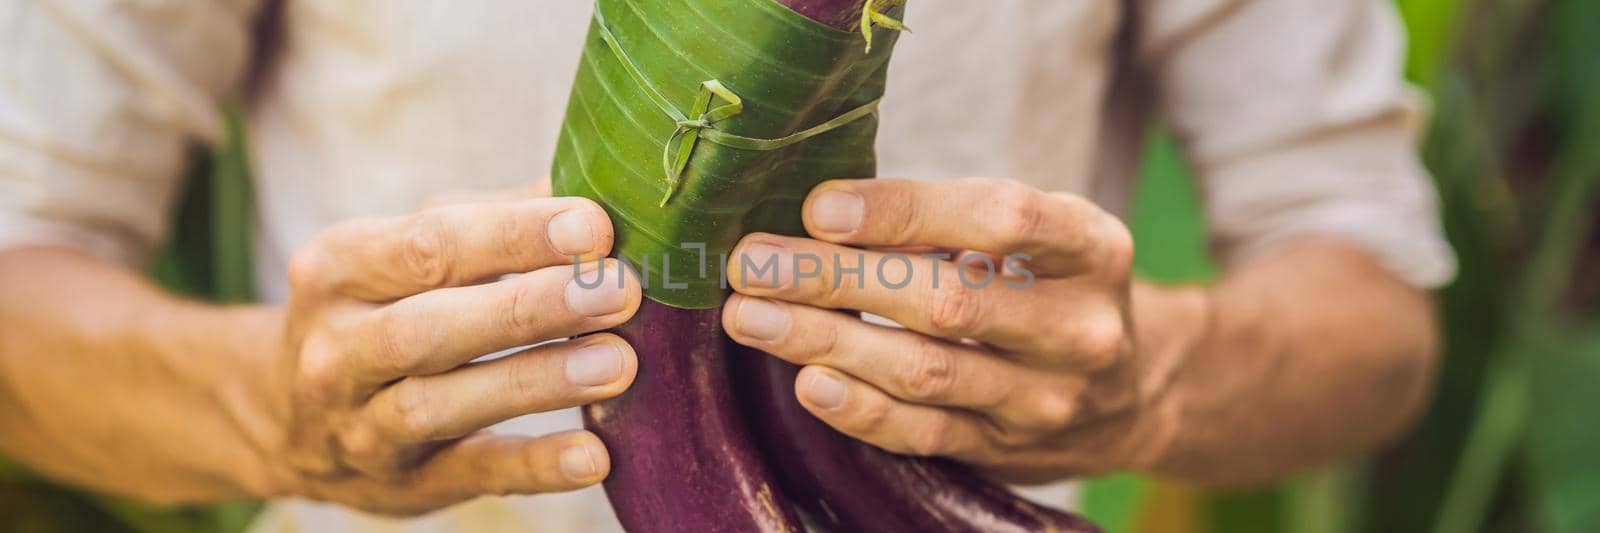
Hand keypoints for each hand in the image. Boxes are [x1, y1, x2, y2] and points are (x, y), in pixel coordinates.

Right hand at [245, 184, 641, 514]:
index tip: (595, 224)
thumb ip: (497, 220)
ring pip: (445, 402)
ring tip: (618, 363)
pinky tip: (593, 456)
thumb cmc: (382, 309)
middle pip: (433, 325)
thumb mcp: (411, 252)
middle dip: (531, 306)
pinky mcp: (403, 483)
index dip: (516, 234)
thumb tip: (600, 182)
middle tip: (618, 289)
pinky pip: (472, 473)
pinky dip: (534, 466)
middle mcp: (339, 346)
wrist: (289, 420)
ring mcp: (363, 423)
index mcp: (342, 265)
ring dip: (537, 381)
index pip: (432, 243)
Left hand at [723, 178, 1179, 481]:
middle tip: (753, 263)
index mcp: (1092, 248)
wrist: (1129, 395)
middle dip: (836, 278)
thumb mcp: (1035, 235)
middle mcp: (1079, 327)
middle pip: (947, 300)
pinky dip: (861, 409)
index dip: (903, 212)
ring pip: (926, 370)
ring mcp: (1047, 400)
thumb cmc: (1049, 287)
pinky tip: (807, 381)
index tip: (817, 208)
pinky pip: (925, 434)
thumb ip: (948, 220)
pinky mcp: (1010, 452)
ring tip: (751, 317)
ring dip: (826, 341)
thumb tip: (818, 214)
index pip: (1000, 220)